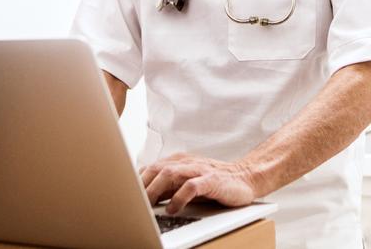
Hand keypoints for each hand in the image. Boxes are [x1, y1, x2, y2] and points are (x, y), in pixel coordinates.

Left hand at [139, 152, 259, 213]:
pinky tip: (172, 209)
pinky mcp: (212, 180)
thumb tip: (145, 199)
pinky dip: (179, 198)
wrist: (246, 178)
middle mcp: (187, 163)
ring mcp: (199, 170)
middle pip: (156, 168)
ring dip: (155, 189)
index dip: (136, 181)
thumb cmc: (215, 183)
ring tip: (146, 205)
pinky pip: (191, 186)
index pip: (150, 168)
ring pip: (169, 174)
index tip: (124, 195)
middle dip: (141, 185)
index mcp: (179, 161)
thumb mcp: (188, 182)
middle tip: (131, 202)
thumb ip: (169, 187)